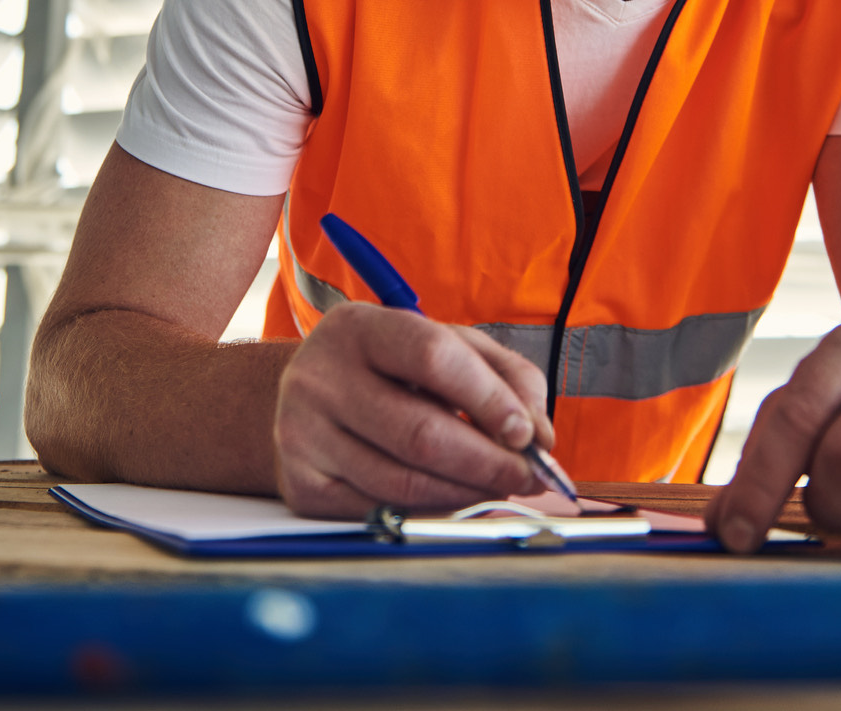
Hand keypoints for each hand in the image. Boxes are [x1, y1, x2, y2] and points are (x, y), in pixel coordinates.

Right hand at [273, 303, 552, 517]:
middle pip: (421, 434)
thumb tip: (539, 436)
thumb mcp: (444, 345)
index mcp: (358, 328)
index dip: (489, 399)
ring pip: (404, 484)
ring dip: (467, 494)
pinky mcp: (301, 484)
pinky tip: (452, 498)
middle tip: (528, 477)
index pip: (433, 358)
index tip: (527, 433)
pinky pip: (381, 512)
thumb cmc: (391, 369)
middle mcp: (320, 378)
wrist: (310, 396)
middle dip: (489, 464)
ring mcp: (303, 434)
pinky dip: (431, 512)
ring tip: (497, 487)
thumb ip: (504, 375)